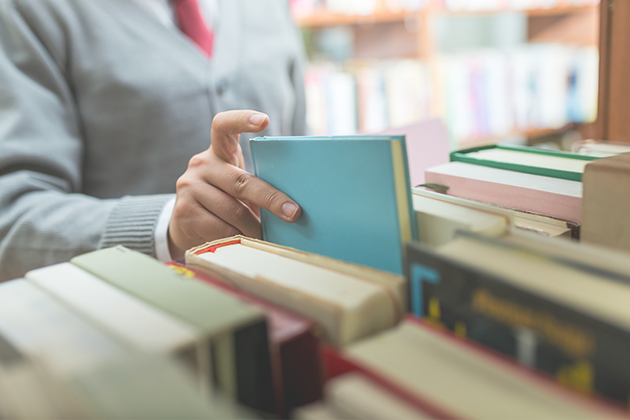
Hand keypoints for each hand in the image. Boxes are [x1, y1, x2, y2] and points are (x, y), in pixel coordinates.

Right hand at [168, 110, 300, 259]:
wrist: (183, 225)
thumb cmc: (222, 201)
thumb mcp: (235, 185)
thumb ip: (254, 184)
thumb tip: (292, 205)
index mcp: (218, 152)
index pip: (224, 126)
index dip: (243, 120)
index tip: (265, 121)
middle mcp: (201, 164)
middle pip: (241, 182)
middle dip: (271, 200)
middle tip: (293, 213)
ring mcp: (189, 187)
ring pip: (233, 211)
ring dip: (254, 228)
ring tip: (266, 237)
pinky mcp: (184, 211)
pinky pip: (220, 229)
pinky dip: (239, 239)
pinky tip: (245, 242)